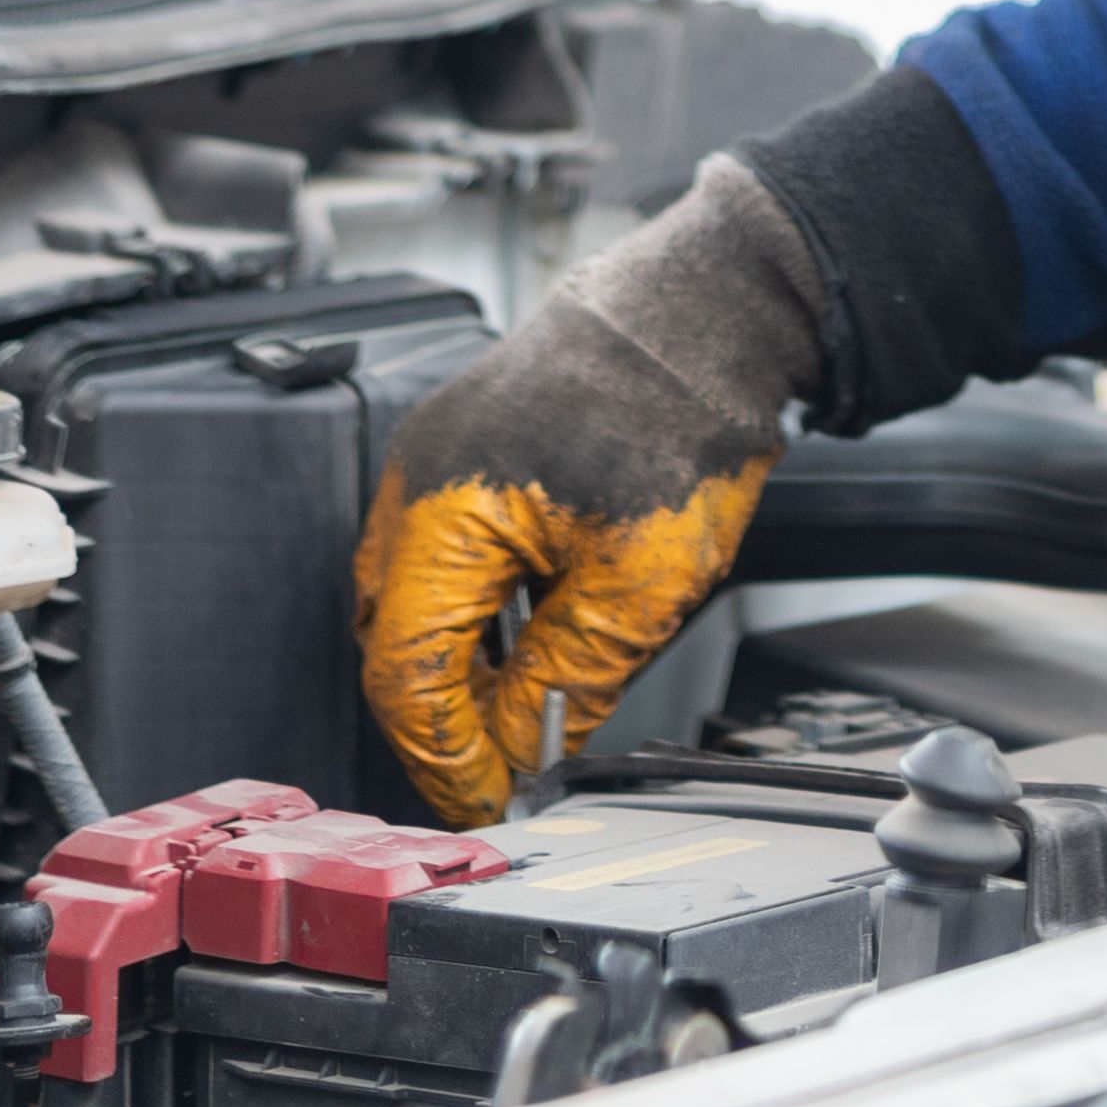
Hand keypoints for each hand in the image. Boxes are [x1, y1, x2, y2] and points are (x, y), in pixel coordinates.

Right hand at [352, 158, 830, 822]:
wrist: (712, 307)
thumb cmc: (683, 410)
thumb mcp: (640, 583)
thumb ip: (566, 681)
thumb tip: (523, 752)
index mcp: (441, 511)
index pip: (405, 673)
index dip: (444, 754)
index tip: (488, 800)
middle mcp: (417, 478)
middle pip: (394, 638)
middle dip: (444, 719)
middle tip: (501, 775)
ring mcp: (436, 455)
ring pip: (414, 597)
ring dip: (459, 667)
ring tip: (520, 718)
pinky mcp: (467, 447)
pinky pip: (442, 552)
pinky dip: (474, 612)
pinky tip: (523, 644)